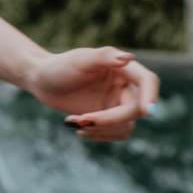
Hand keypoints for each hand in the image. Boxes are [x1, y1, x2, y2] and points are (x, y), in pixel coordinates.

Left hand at [24, 47, 158, 141]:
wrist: (42, 81)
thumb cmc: (58, 67)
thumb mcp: (78, 61)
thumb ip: (103, 58)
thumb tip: (129, 57)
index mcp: (123, 68)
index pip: (147, 81)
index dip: (151, 95)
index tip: (146, 112)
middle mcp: (126, 86)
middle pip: (136, 109)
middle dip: (110, 119)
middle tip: (81, 120)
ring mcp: (119, 103)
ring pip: (126, 125)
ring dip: (101, 129)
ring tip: (72, 122)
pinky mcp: (111, 117)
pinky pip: (117, 133)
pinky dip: (99, 135)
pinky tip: (78, 131)